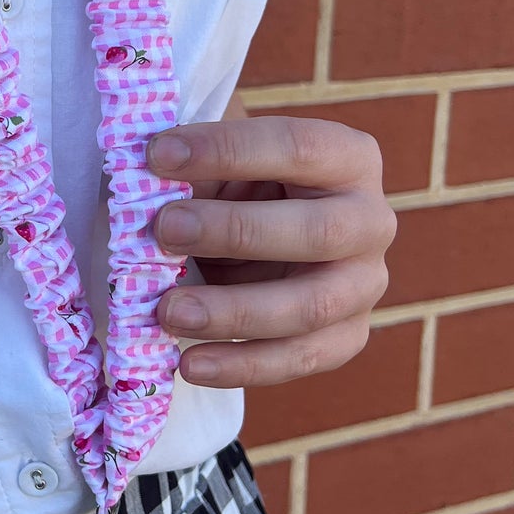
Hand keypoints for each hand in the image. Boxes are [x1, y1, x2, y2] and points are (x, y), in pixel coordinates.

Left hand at [147, 115, 396, 388]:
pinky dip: (242, 366)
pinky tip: (190, 364)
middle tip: (163, 229)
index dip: (228, 150)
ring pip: (310, 306)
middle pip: (317, 231)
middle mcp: (371, 220)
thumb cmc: (236, 191)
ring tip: (167, 311)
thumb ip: (192, 168)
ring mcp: (365, 285)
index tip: (158, 154)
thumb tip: (143, 178)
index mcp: (348, 158)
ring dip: (234, 312)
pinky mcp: (346, 336)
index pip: (296, 147)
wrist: (260, 241)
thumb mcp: (221, 167)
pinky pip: (301, 359)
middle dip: (234, 231)